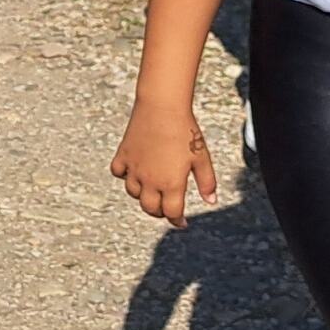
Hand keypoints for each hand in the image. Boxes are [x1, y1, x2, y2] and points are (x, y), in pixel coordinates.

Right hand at [112, 99, 216, 226]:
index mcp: (171, 183)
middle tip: (167, 208)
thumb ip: (207, 182)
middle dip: (160, 212)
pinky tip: (133, 172)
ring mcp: (134, 168)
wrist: (162, 107)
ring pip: (133, 193)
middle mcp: (150, 180)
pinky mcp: (124, 155)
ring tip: (152, 191)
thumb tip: (211, 201)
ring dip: (143, 196)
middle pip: (150, 208)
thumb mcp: (202, 157)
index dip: (178, 220)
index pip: (172, 213)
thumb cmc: (185, 131)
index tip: (182, 222)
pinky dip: (124, 177)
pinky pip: (118, 173)